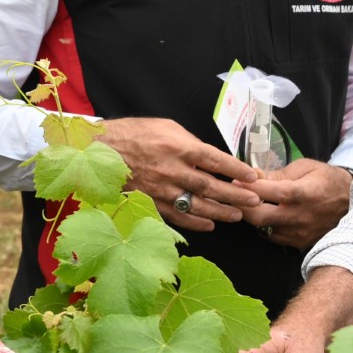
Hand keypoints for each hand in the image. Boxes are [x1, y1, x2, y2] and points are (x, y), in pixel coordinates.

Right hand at [98, 117, 260, 231]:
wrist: (97, 151)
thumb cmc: (132, 134)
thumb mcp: (165, 127)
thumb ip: (189, 142)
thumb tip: (208, 157)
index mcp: (178, 147)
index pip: (215, 160)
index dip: (236, 169)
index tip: (252, 176)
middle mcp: (172, 170)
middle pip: (211, 186)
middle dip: (236, 194)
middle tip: (254, 200)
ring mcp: (160, 189)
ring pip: (197, 204)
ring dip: (220, 212)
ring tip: (238, 215)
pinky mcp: (149, 202)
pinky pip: (176, 216)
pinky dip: (195, 223)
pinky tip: (210, 225)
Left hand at [240, 159, 351, 248]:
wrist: (352, 202)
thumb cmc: (326, 180)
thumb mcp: (305, 168)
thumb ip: (277, 174)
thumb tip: (251, 176)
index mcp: (305, 193)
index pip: (271, 192)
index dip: (250, 188)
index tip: (235, 181)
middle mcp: (301, 216)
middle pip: (260, 217)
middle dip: (241, 206)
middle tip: (233, 196)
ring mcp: (300, 232)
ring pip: (262, 228)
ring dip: (251, 216)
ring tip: (248, 204)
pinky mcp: (300, 242)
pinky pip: (272, 236)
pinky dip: (264, 226)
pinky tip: (265, 214)